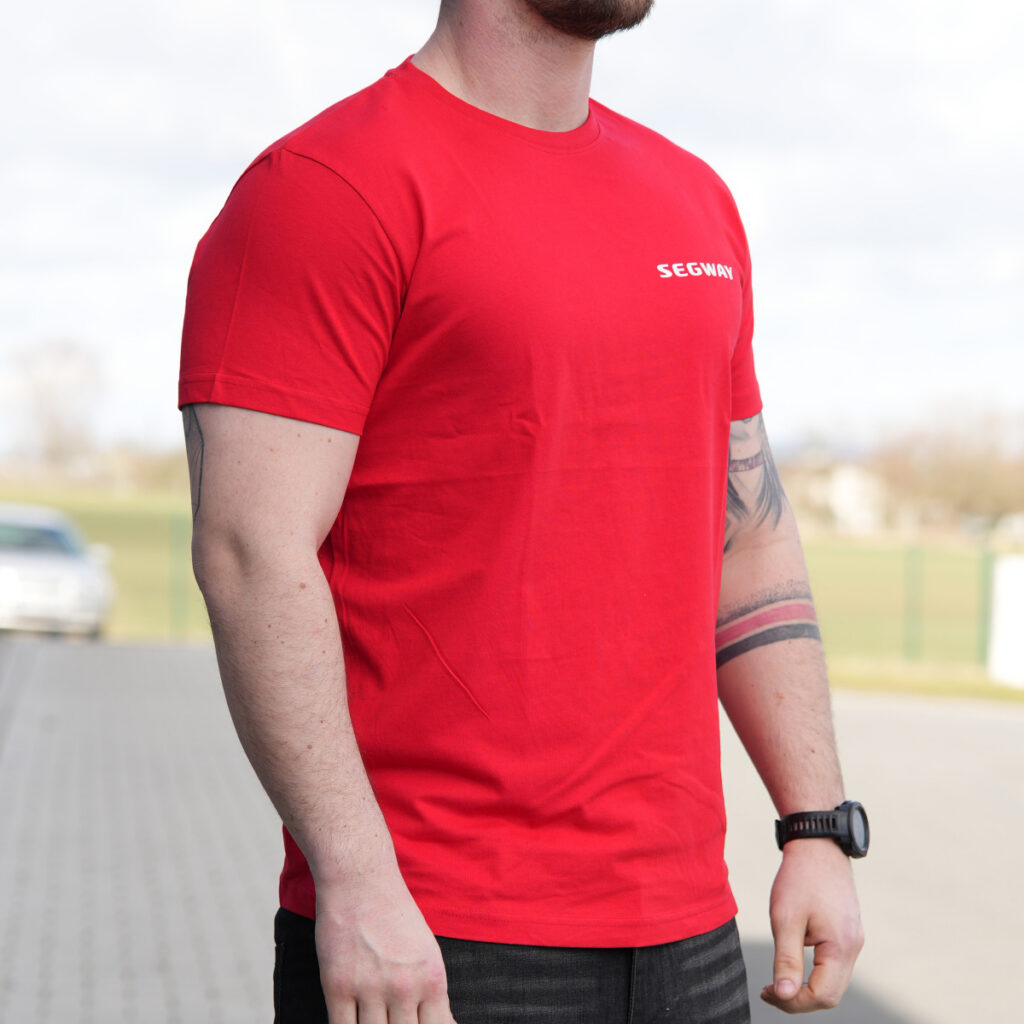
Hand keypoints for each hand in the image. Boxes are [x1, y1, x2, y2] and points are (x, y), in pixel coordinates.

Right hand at [315, 872, 458, 1023]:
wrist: (360, 881)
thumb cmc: (395, 915)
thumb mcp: (427, 953)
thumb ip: (432, 995)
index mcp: (432, 978)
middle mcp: (404, 987)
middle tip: (392, 1020)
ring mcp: (370, 988)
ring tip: (374, 1017)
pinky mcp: (338, 986)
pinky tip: (352, 1022)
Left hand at [761, 838, 863, 1012]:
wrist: (817, 844)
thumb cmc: (799, 878)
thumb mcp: (785, 918)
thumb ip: (786, 960)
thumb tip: (784, 995)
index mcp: (841, 946)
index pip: (823, 995)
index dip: (793, 1001)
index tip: (766, 991)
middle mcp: (854, 947)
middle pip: (831, 993)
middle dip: (799, 999)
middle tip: (768, 991)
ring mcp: (853, 939)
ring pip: (833, 980)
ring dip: (806, 987)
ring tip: (776, 981)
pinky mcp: (848, 931)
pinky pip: (834, 964)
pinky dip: (814, 972)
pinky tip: (792, 963)